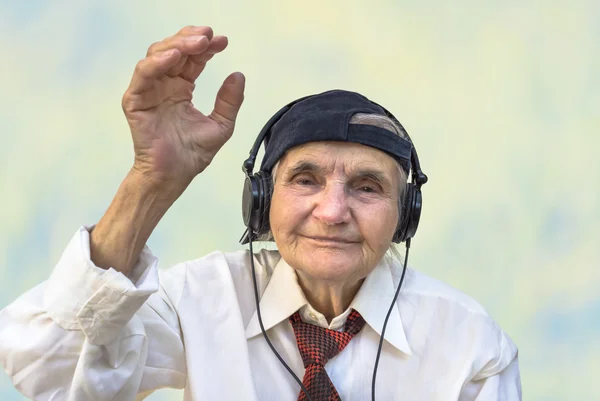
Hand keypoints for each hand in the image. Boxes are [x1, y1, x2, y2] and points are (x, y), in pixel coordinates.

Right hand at [122, 25, 244, 194]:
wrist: (173, 176)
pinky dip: (157, 63)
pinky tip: (174, 57)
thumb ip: (229, 102)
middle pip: (174, 50)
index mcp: (181, 88)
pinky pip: (143, 75)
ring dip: (177, 45)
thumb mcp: (220, 126)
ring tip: (198, 43)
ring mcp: (149, 91)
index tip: (223, 41)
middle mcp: (164, 85)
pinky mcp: (136, 101)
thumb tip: (238, 75)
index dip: (207, 48)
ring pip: (158, 56)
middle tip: (209, 36)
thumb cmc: (192, 155)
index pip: (193, 60)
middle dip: (192, 40)